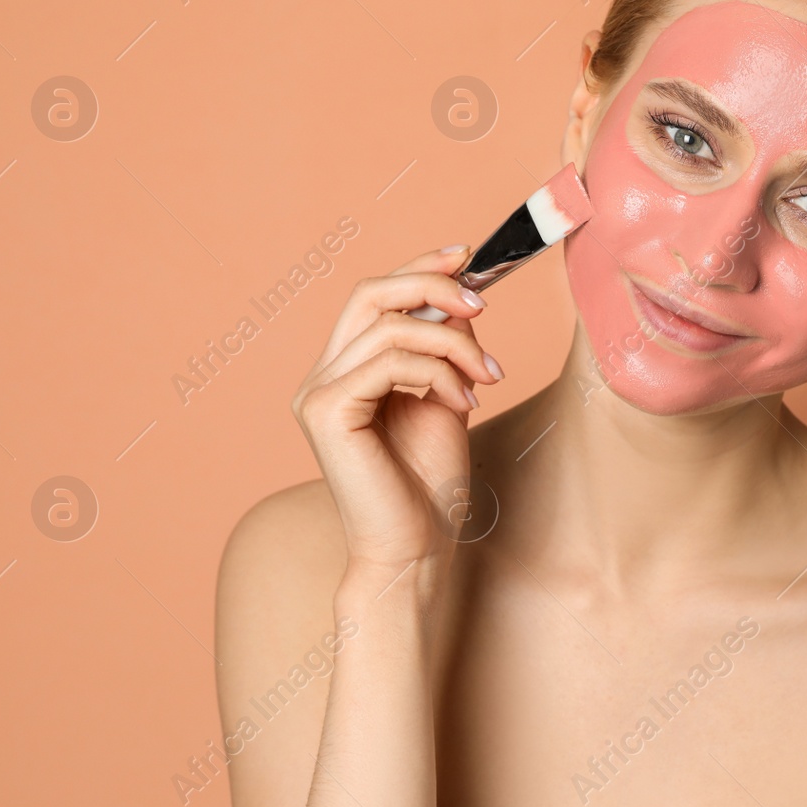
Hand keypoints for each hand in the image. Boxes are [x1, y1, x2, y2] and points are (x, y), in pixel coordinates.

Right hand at [292, 246, 503, 580]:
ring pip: (388, 325)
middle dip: (431, 286)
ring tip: (488, 375)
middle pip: (370, 293)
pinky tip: (464, 400)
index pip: (374, 296)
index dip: (418, 266)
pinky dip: (438, 371)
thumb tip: (462, 300)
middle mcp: (321, 376)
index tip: (466, 256)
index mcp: (345, 371)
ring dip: (452, 342)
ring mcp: (318, 393)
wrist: (416, 550)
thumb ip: (445, 348)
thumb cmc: (428, 487)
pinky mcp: (327, 411)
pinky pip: (390, 360)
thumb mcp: (446, 397)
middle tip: (481, 303)